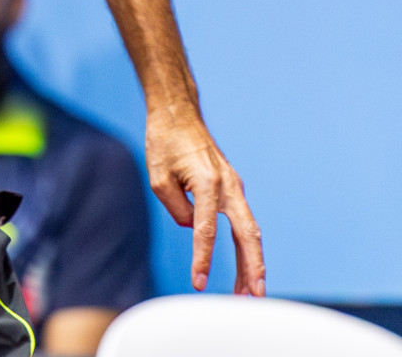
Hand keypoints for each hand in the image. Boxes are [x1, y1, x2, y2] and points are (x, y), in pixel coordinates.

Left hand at [145, 104, 264, 295]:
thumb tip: (194, 230)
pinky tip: (243, 265)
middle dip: (252, 267)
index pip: (205, 230)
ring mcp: (235, 187)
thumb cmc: (164, 143)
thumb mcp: (158, 177)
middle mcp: (229, 186)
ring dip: (252, 261)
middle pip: (247, 234)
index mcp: (208, 182)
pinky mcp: (233, 189)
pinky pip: (242, 221)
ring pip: (249, 230)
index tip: (198, 283)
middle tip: (254, 297)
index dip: (203, 259)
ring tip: (250, 291)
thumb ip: (176, 207)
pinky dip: (245, 245)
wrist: (178, 116)